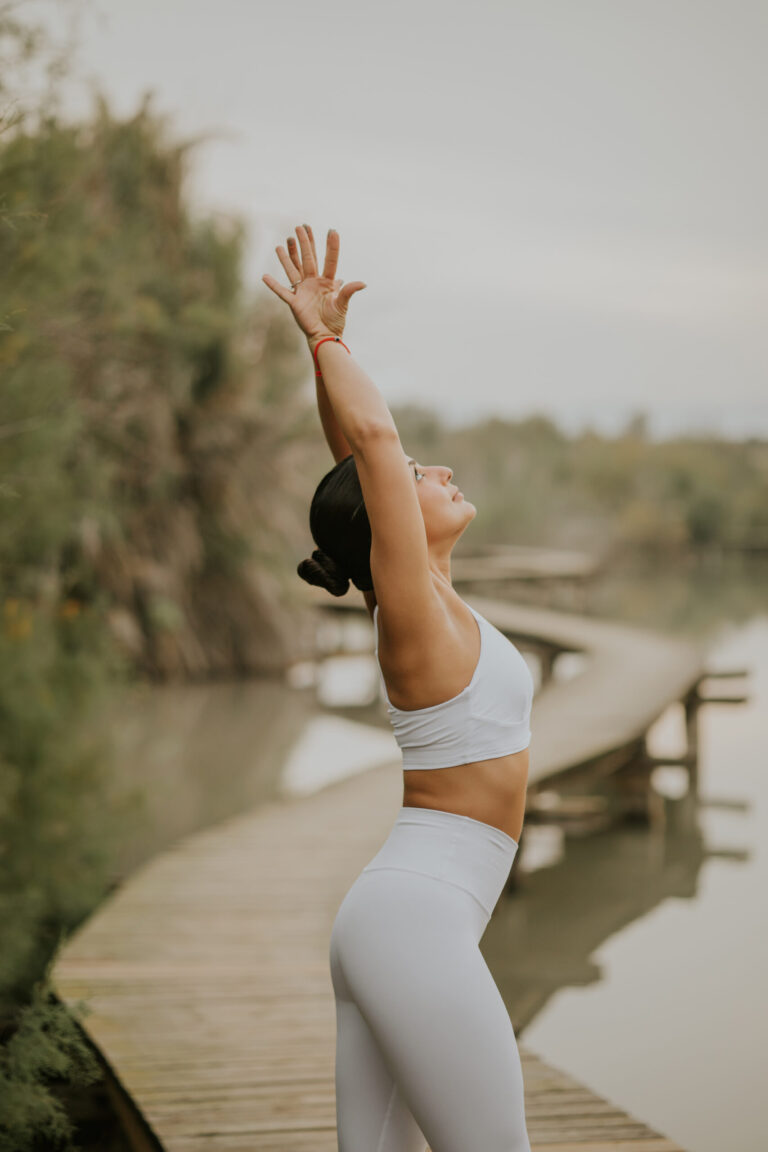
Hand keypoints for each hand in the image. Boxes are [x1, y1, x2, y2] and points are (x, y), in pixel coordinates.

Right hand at [262, 224, 365, 352]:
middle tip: (301, 226)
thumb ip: (348, 291)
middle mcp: (313, 283)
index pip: (329, 260)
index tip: (332, 230)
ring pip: (293, 269)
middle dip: (305, 243)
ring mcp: (303, 291)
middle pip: (308, 259)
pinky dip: (273, 285)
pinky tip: (265, 276)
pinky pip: (282, 292)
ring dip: (288, 256)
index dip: (331, 246)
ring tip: (284, 241)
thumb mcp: (342, 304)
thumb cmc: (335, 321)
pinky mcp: (294, 302)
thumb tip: (363, 283)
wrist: (325, 335)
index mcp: (327, 282)